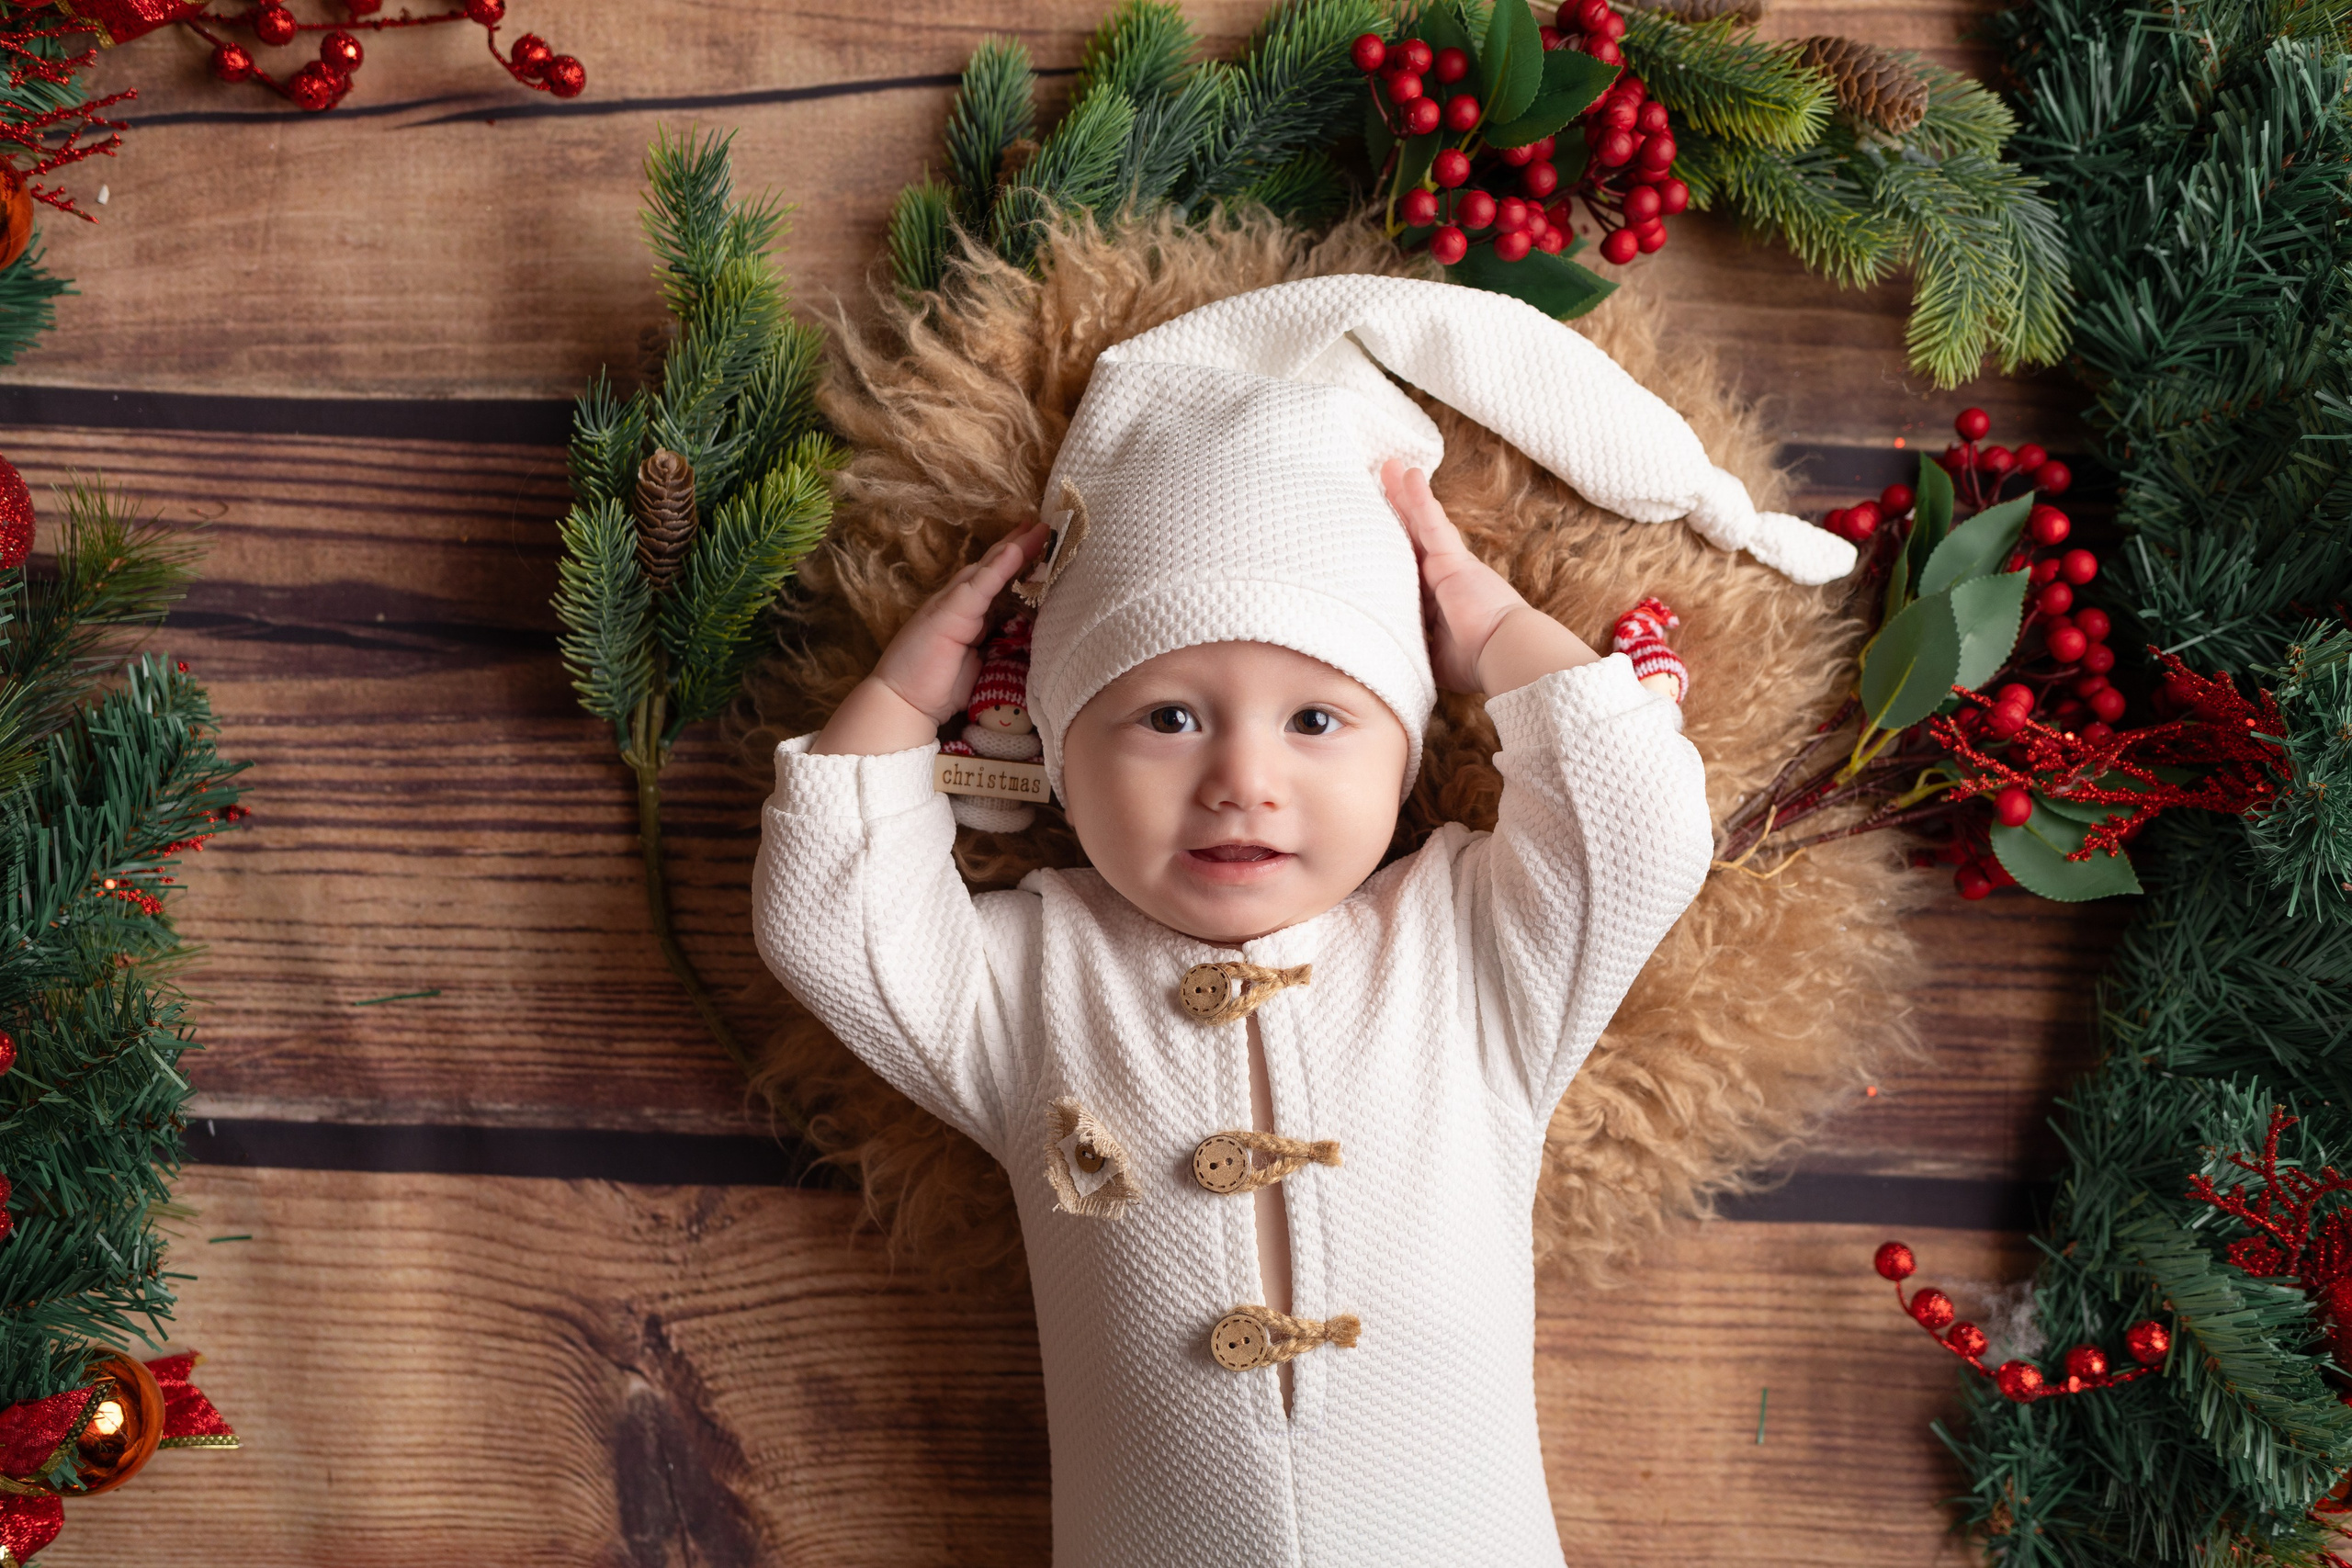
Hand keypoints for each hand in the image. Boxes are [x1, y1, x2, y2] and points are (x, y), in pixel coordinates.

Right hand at [811, 523, 1046, 755]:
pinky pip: (979, 586)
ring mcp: (951, 604)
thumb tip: (1019, 639)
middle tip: (1045, 524)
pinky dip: (998, 567)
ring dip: (1015, 548)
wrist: (901, 702)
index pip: (995, 580)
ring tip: (1039, 529)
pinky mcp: (948, 613)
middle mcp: (958, 602)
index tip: (1040, 544)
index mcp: (966, 613)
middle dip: (1019, 544)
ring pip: (989, 569)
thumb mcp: (975, 662)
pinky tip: (1015, 551)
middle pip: (993, 566)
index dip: (1016, 562)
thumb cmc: (935, 687)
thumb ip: (993, 644)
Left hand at [1382, 459, 1596, 694]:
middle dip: (1396, 507)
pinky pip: (1432, 522)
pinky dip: (1420, 498)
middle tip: (1380, 478)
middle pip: (1410, 535)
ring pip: (1419, 522)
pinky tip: (1409, 474)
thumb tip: (1388, 651)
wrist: (1504, 653)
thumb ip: (1414, 644)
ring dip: (1403, 494)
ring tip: (1387, 465)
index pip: (1407, 563)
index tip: (1376, 527)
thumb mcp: (1433, 654)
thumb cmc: (1477, 659)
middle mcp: (1441, 576)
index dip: (1392, 542)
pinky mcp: (1453, 559)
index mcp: (1435, 597)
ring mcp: (1448, 564)